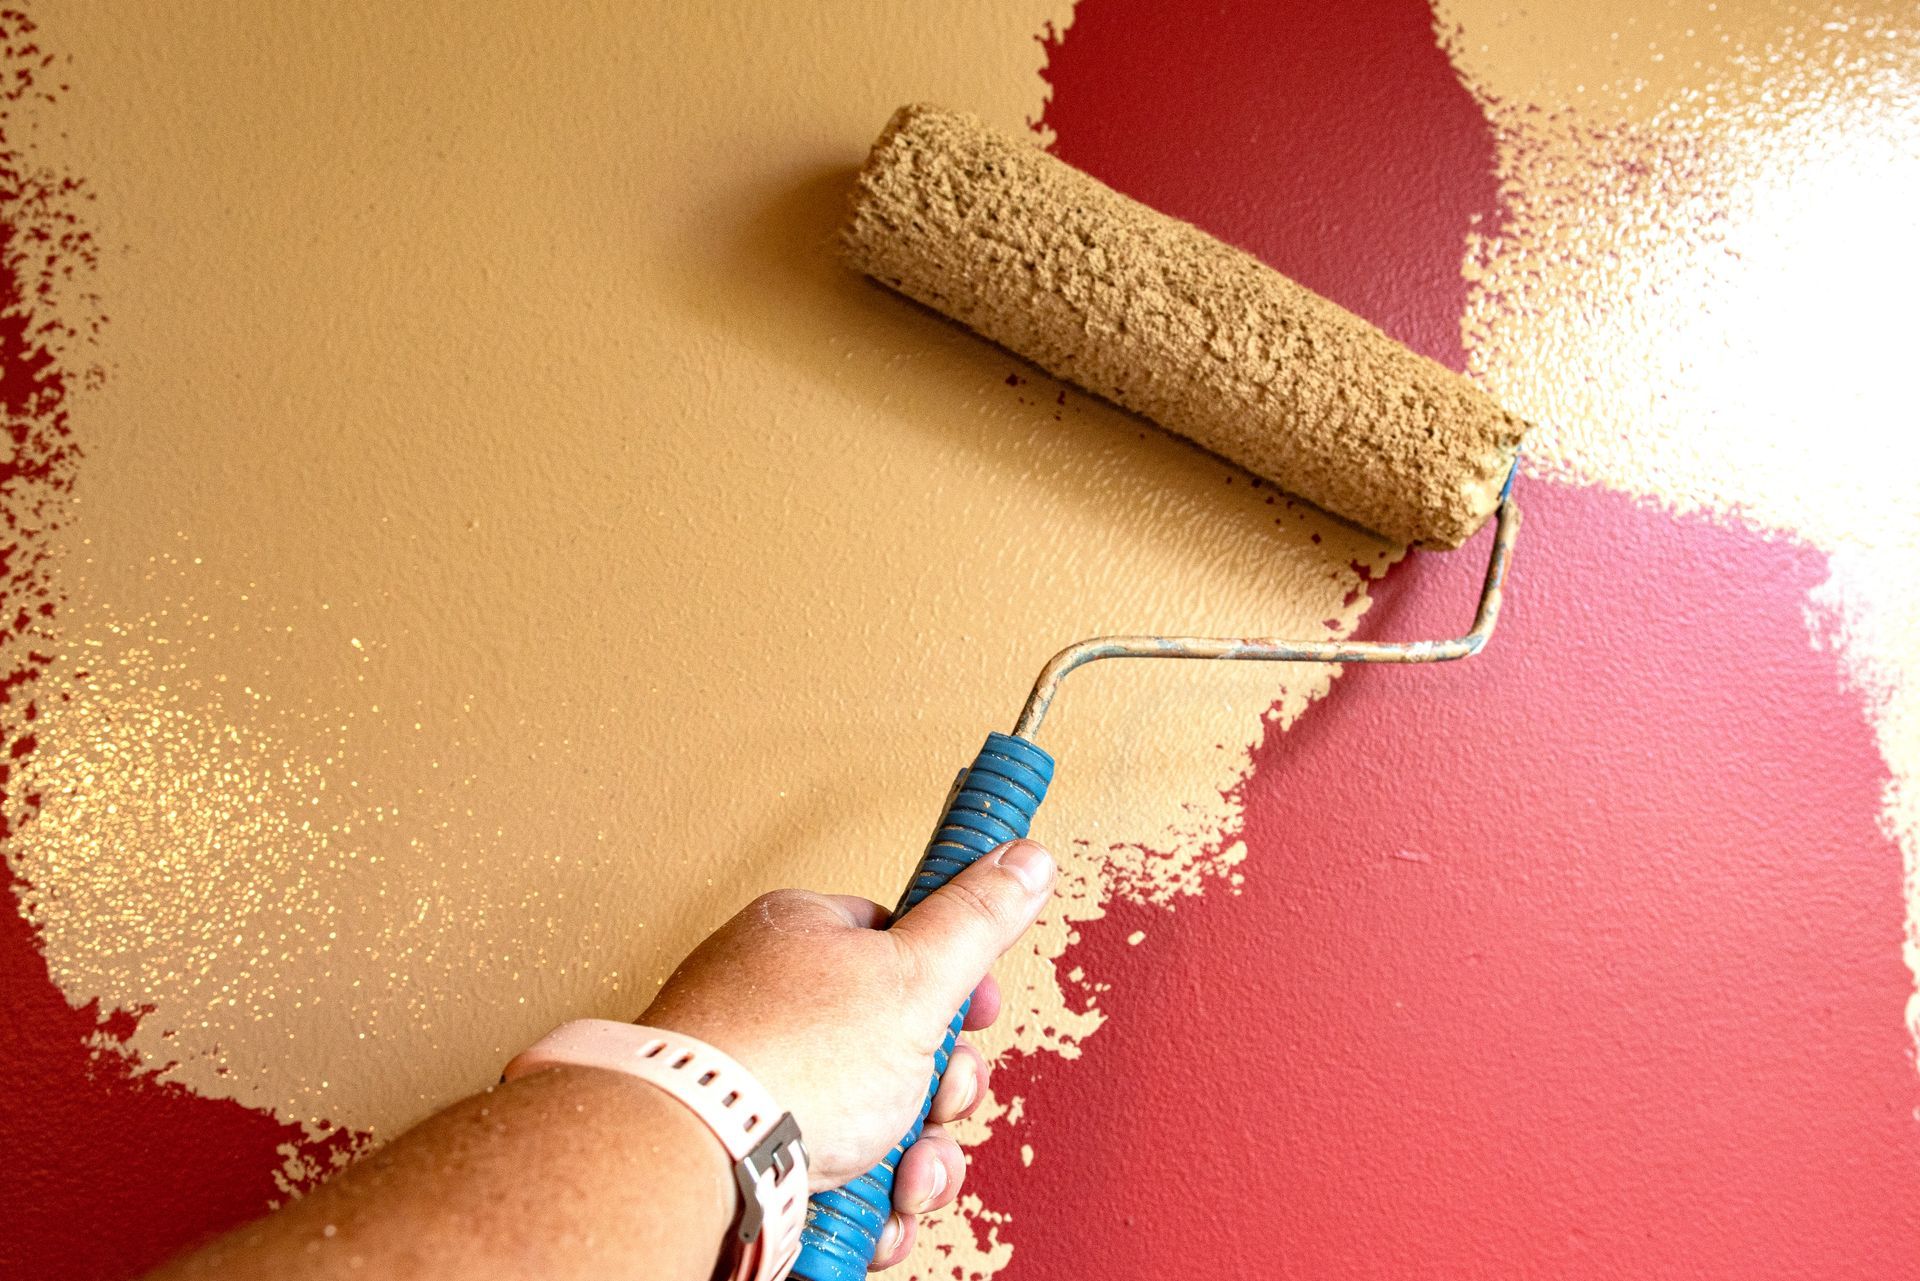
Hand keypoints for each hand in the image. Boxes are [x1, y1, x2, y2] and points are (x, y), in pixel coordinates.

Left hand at [640, 838, 1056, 1267]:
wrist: (690, 1157)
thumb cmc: (782, 1058)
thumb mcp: (914, 976)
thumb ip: (975, 919)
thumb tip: (1021, 859)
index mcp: (805, 938)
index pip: (900, 944)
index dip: (954, 986)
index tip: (979, 1013)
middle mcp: (773, 1003)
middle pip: (896, 1043)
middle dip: (939, 1092)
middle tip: (936, 1102)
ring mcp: (757, 1081)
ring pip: (871, 1118)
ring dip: (912, 1159)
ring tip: (901, 1175)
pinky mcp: (748, 1149)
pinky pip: (829, 1170)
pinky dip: (863, 1197)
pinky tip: (869, 1208)